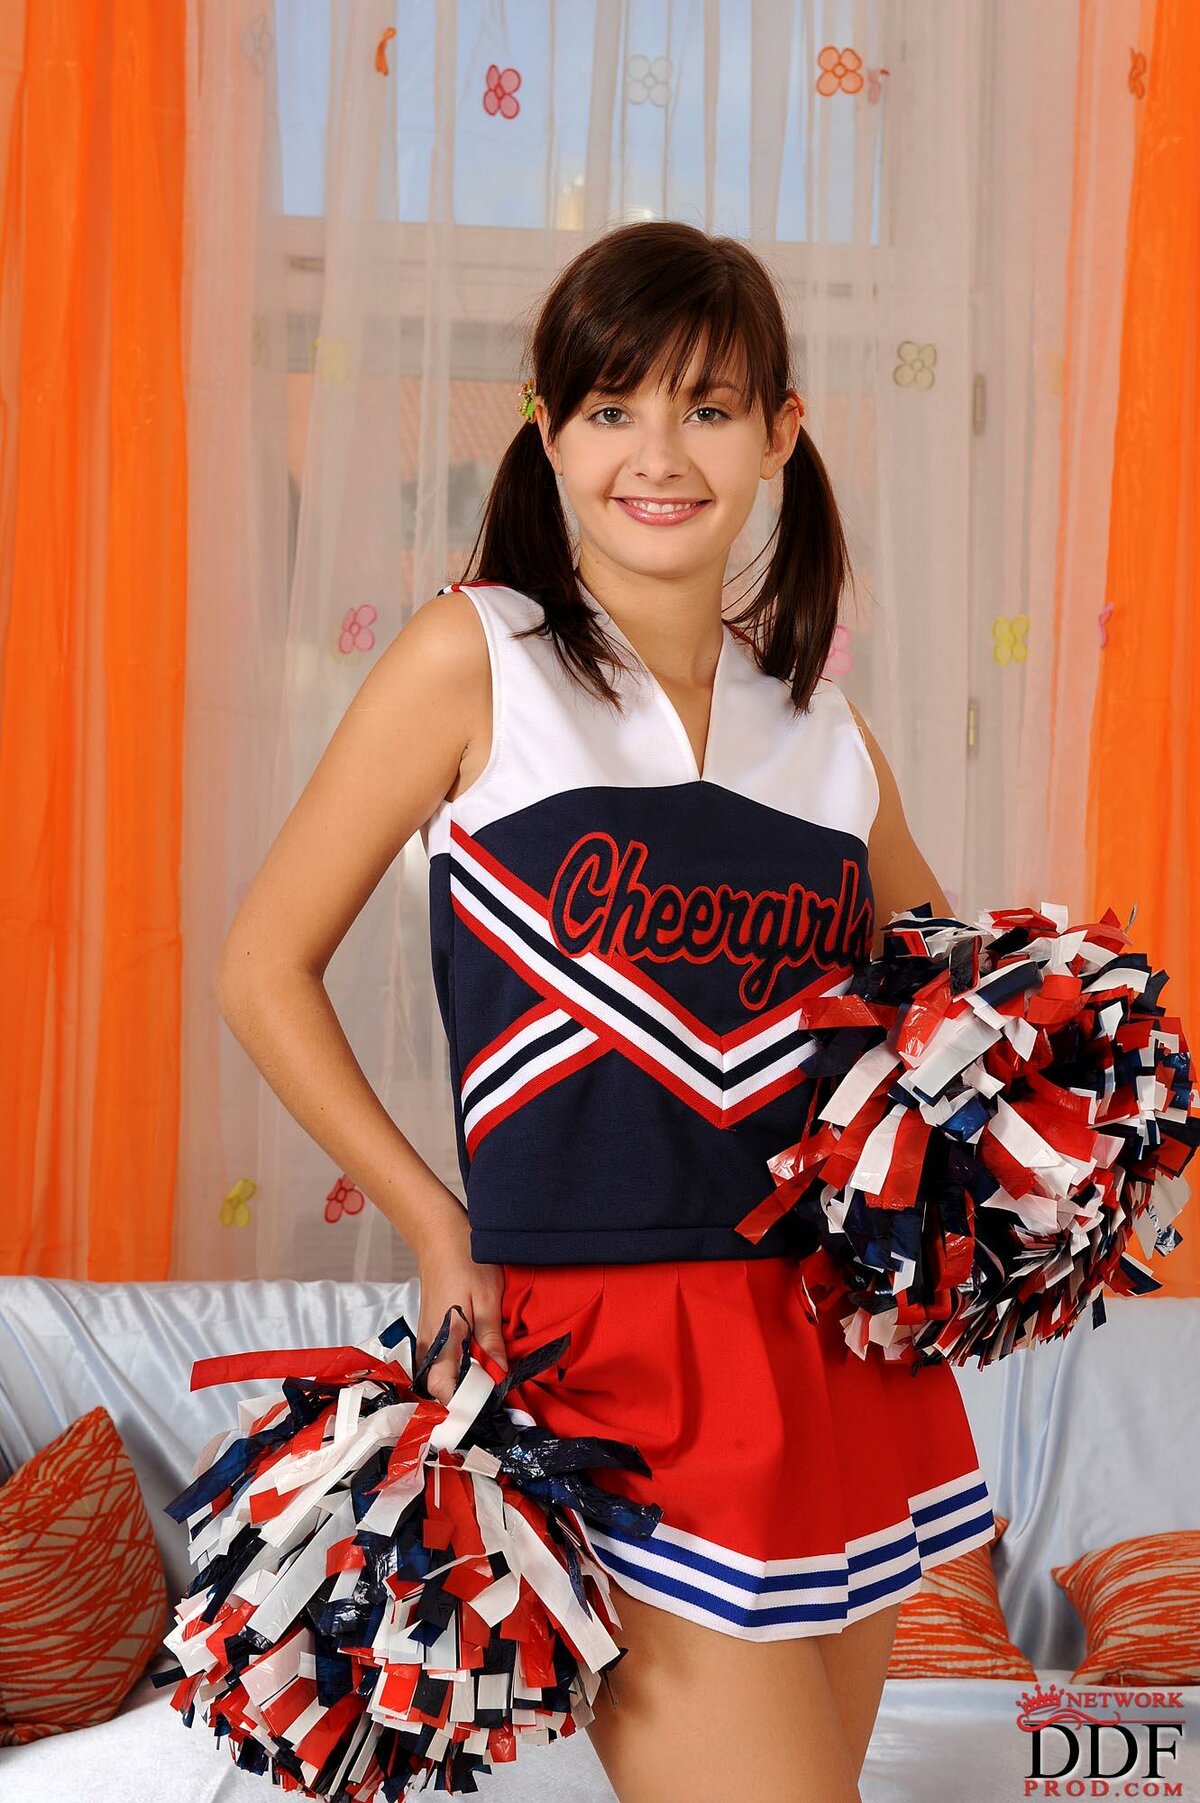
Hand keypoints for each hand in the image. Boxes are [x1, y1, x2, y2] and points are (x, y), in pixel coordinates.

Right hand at [414, 1212, 508, 1404]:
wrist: (439, 1235)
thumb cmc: (466, 1262)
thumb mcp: (487, 1299)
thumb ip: (490, 1338)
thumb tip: (499, 1374)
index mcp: (443, 1340)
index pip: (444, 1389)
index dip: (464, 1403)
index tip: (489, 1405)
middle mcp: (429, 1345)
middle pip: (440, 1387)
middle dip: (465, 1396)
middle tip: (494, 1395)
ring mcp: (427, 1338)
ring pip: (440, 1374)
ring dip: (461, 1380)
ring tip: (488, 1379)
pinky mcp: (431, 1330)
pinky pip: (441, 1359)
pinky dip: (457, 1365)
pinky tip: (477, 1359)